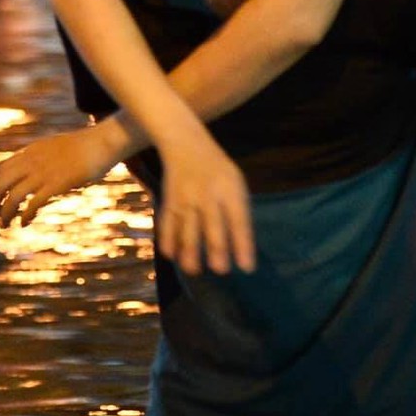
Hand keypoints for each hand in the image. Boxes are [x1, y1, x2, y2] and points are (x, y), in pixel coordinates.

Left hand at [0, 126, 121, 226]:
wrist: (101, 142)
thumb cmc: (84, 146)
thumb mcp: (56, 147)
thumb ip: (43, 157)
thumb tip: (39, 169)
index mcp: (31, 152)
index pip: (2, 170)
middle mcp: (32, 162)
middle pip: (1, 184)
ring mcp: (43, 174)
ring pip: (13, 197)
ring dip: (6, 213)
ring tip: (5, 224)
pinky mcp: (56, 185)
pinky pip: (33, 204)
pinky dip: (25, 216)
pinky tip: (24, 223)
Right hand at [157, 128, 254, 275]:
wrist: (186, 145)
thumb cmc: (218, 170)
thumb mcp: (236, 183)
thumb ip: (238, 211)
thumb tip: (240, 247)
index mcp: (229, 190)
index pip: (239, 221)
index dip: (243, 245)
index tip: (247, 267)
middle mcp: (207, 195)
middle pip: (212, 227)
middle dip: (217, 251)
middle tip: (221, 271)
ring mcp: (186, 199)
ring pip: (187, 229)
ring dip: (190, 252)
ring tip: (194, 271)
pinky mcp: (169, 201)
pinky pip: (167, 223)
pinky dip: (168, 240)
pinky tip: (172, 256)